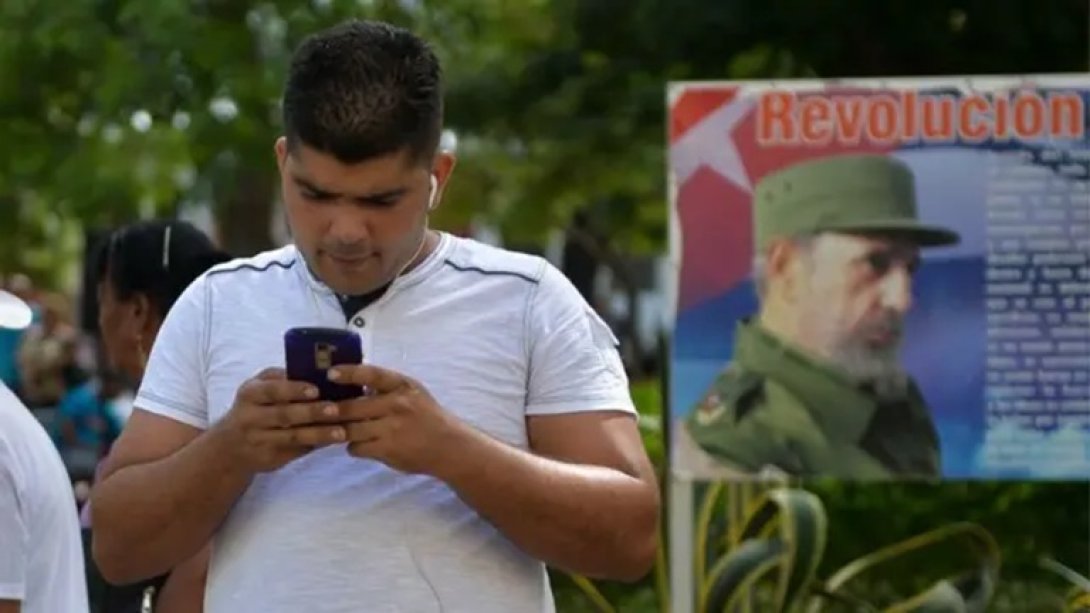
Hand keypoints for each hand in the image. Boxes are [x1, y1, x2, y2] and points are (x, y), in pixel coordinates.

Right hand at [213, 368, 348, 473]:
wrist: (230, 447)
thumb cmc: (254, 407)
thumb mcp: (258, 388)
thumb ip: (282, 379)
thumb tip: (319, 372)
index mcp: (250, 394)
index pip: (272, 390)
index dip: (294, 389)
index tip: (316, 390)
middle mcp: (251, 417)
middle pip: (284, 415)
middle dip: (312, 412)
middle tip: (336, 410)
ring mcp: (260, 440)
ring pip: (293, 436)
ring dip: (319, 433)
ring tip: (342, 431)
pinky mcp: (270, 458)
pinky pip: (297, 450)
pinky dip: (317, 445)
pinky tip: (334, 441)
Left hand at [327, 364, 465, 475]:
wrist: (449, 447)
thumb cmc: (427, 416)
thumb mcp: (412, 393)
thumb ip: (386, 388)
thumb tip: (351, 383)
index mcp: (402, 386)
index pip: (372, 375)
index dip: (349, 373)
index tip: (330, 373)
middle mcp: (397, 405)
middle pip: (352, 406)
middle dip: (332, 409)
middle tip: (317, 410)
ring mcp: (391, 429)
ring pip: (350, 429)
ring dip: (339, 430)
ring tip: (333, 428)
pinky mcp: (387, 449)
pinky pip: (357, 447)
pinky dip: (353, 446)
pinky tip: (357, 444)